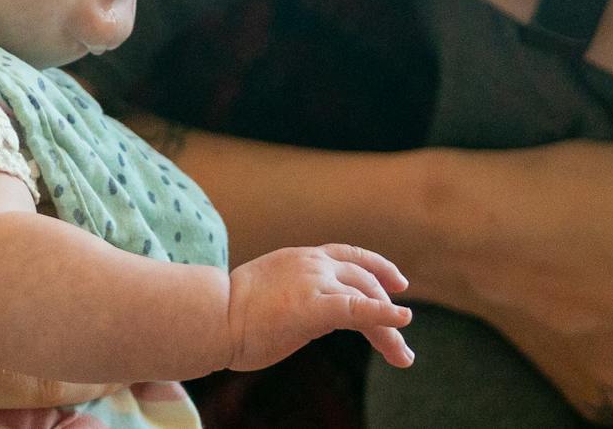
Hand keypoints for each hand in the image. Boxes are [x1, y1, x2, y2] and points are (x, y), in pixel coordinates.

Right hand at [223, 243, 416, 371]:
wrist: (210, 316)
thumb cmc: (226, 312)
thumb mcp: (266, 291)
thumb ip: (292, 292)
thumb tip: (303, 311)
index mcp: (300, 257)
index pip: (349, 256)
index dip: (378, 267)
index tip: (399, 282)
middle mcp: (312, 263)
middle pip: (364, 281)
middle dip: (387, 309)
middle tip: (401, 342)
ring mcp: (314, 282)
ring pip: (366, 300)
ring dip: (389, 330)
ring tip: (402, 356)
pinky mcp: (314, 307)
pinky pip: (359, 311)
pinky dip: (384, 316)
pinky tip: (401, 321)